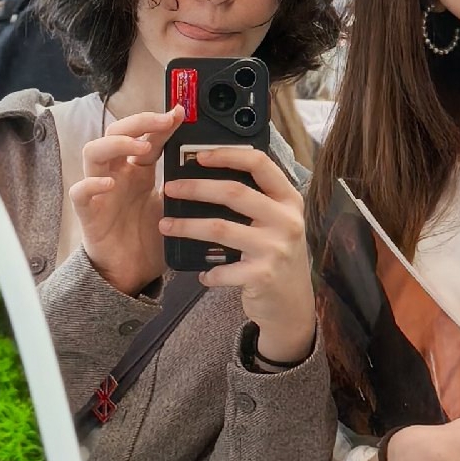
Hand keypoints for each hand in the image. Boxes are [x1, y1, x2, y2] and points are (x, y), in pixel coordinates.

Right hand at [70, 106, 181, 296]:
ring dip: (115, 144)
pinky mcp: (88, 213)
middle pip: (115, 132)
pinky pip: (80, 192)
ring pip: (93, 152)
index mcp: (137, 170)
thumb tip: (216, 168)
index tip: (181, 113)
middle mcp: (116, 174)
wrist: (133, 272)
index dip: (160, 123)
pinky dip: (92, 184)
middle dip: (139, 122)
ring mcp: (100, 190)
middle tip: (163, 122)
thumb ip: (184, 185)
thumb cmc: (150, 237)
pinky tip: (108, 183)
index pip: (145, 136)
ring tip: (140, 148)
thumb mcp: (173, 206)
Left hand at [160, 145, 316, 363]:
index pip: (260, 164)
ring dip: (187, 226)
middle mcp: (286, 220)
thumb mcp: (278, 222)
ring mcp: (276, 248)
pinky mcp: (263, 275)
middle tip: (171, 188)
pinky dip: (208, 272)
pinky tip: (202, 273)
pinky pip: (222, 269)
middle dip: (196, 188)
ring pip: (220, 228)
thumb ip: (257, 200)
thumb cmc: (278, 256)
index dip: (228, 155)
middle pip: (233, 193)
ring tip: (166, 225)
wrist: (293, 305)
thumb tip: (210, 175)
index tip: (199, 156)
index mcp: (289, 200)